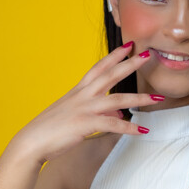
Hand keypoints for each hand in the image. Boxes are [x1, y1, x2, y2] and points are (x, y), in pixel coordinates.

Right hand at [10, 43, 159, 163]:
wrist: (31, 142)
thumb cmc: (51, 130)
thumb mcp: (75, 117)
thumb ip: (98, 113)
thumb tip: (118, 115)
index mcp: (78, 91)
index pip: (99, 68)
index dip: (114, 56)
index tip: (128, 46)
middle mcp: (82, 96)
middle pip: (110, 75)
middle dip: (130, 64)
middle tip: (147, 54)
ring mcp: (83, 109)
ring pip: (117, 100)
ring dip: (139, 98)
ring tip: (157, 98)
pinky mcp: (84, 125)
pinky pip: (112, 125)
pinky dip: (129, 128)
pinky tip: (142, 131)